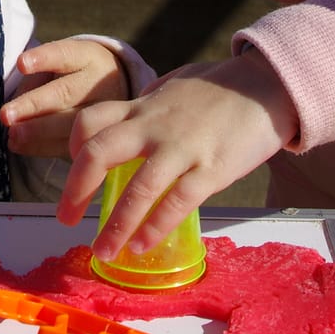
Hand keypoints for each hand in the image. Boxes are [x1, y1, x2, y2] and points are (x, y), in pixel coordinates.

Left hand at [0, 37, 129, 157]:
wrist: (111, 90)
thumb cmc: (71, 75)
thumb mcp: (59, 66)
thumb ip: (36, 81)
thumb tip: (12, 109)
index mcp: (88, 57)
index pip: (65, 54)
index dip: (44, 58)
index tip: (21, 64)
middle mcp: (101, 82)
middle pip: (66, 92)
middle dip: (33, 105)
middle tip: (5, 115)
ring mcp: (106, 110)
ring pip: (71, 121)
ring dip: (36, 130)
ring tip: (12, 135)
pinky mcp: (101, 135)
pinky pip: (72, 144)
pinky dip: (42, 147)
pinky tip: (19, 146)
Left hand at [56, 50, 298, 262]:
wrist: (268, 83)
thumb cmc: (224, 86)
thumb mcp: (177, 87)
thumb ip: (153, 103)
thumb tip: (136, 115)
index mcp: (144, 107)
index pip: (91, 120)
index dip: (73, 147)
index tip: (74, 171)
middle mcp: (155, 125)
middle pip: (98, 151)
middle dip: (76, 189)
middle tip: (66, 219)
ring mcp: (183, 147)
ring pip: (137, 187)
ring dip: (115, 225)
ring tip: (104, 250)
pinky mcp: (212, 168)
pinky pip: (177, 201)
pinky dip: (154, 227)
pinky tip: (142, 245)